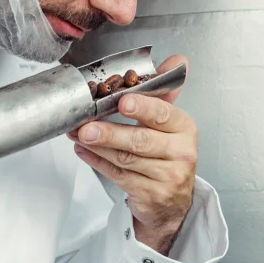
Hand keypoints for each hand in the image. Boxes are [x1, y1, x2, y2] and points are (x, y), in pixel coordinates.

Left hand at [70, 56, 196, 253]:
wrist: (174, 201)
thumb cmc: (168, 156)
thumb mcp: (172, 125)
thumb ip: (166, 93)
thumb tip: (179, 60)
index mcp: (184, 129)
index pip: (164, 115)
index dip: (144, 108)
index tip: (124, 102)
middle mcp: (180, 153)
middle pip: (141, 141)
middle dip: (111, 132)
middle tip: (88, 126)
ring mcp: (166, 176)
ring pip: (126, 159)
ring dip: (98, 145)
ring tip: (79, 134)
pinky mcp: (150, 194)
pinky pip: (118, 175)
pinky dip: (97, 162)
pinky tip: (83, 150)